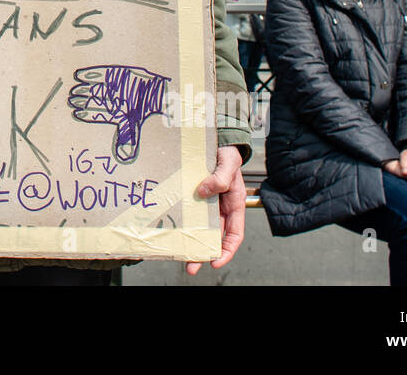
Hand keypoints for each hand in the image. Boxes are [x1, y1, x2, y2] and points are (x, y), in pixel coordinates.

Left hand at [67, 65, 168, 162]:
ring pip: (93, 88)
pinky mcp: (113, 74)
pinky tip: (79, 75)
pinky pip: (100, 74)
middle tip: (72, 100)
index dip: (85, 113)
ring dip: (83, 88)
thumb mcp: (133, 126)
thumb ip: (127, 140)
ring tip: (75, 89)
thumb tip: (124, 158)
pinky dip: (89, 74)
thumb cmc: (140, 111)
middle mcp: (108, 100)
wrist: (154, 93)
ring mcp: (110, 87)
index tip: (75, 113)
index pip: (95, 114)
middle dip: (81, 100)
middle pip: (92, 100)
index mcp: (111, 113)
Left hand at [186, 145, 244, 275]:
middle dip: (203, 253)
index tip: (216, 260)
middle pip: (213, 236)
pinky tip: (172, 229)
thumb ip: (221, 177)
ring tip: (178, 255)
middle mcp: (220, 207)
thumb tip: (204, 191)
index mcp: (234, 204)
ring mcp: (205, 203)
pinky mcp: (192, 196)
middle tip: (190, 266)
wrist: (216, 140)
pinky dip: (182, 222)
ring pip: (199, 227)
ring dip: (190, 241)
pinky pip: (187, 212)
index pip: (234, 234)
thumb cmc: (226, 152)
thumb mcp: (228, 162)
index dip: (227, 250)